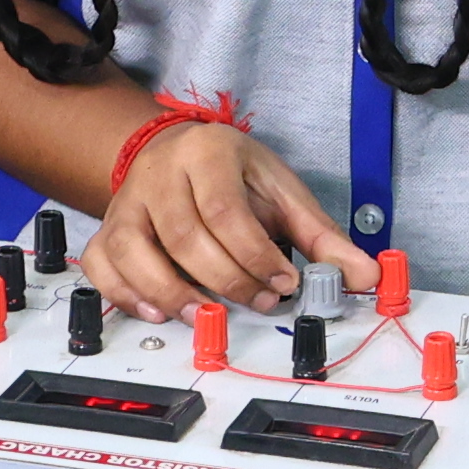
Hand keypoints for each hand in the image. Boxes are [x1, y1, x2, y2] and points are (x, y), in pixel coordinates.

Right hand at [81, 118, 366, 319]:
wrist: (177, 152)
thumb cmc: (233, 175)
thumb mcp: (282, 192)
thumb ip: (321, 237)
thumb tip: (366, 275)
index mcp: (207, 153)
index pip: (224, 209)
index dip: (254, 253)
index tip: (284, 281)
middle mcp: (160, 174)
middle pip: (182, 234)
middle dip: (224, 278)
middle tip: (259, 301)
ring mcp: (127, 202)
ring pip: (134, 249)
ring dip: (170, 292)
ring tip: (206, 316)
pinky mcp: (108, 228)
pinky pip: (102, 264)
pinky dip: (124, 293)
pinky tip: (157, 311)